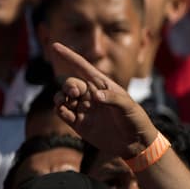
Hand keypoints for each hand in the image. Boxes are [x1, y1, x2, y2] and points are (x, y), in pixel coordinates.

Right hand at [50, 42, 156, 159]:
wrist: (134, 143)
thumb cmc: (135, 120)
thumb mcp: (128, 107)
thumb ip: (113, 100)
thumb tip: (94, 96)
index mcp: (103, 85)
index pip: (82, 67)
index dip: (68, 56)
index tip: (54, 46)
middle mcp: (91, 95)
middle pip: (71, 84)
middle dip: (68, 86)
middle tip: (75, 93)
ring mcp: (84, 109)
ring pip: (63, 97)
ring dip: (60, 97)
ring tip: (66, 102)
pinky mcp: (79, 123)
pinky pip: (62, 113)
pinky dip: (59, 110)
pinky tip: (64, 111)